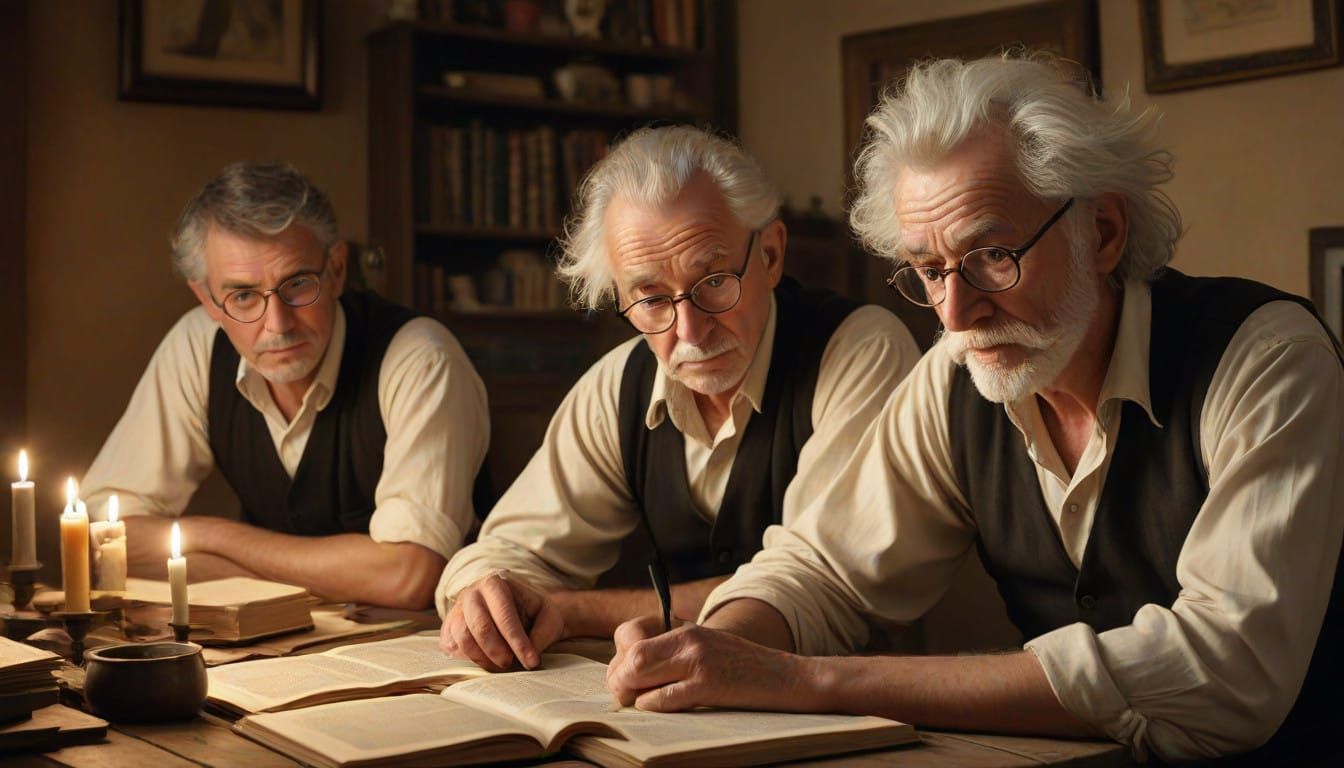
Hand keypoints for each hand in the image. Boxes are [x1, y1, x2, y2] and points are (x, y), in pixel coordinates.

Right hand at [439, 571, 565, 670]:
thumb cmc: (535, 612)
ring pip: (462, 638)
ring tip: (501, 665)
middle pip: (480, 627)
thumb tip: (528, 658)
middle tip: (512, 664)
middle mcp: (472, 592)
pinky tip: (486, 661)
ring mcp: (457, 609)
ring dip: (483, 658)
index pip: (504, 614)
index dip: (518, 641)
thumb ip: (541, 635)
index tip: (531, 662)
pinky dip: (467, 659)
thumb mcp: (549, 618)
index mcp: (496, 583)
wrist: (519, 609)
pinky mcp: (449, 626)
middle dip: (497, 651)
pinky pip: (451, 646)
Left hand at [606, 615, 808, 711]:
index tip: (626, 679)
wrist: (787, 676)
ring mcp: (698, 661)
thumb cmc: (744, 670)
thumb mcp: (707, 649)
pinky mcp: (709, 685)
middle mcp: (688, 640)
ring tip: (641, 703)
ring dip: (632, 694)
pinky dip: (652, 707)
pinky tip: (661, 708)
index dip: (618, 661)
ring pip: (638, 673)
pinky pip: (662, 698)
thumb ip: (674, 655)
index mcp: (685, 630)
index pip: (628, 636)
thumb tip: (631, 673)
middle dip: (620, 681)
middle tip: (628, 697)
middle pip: (629, 657)